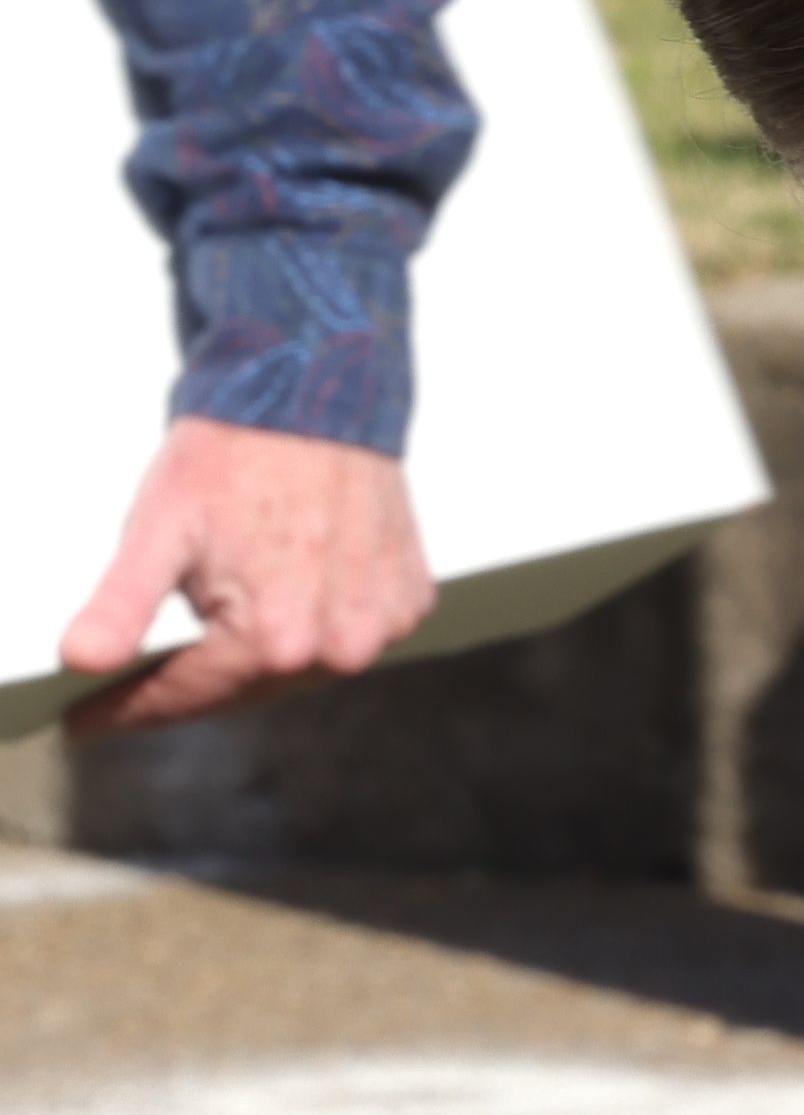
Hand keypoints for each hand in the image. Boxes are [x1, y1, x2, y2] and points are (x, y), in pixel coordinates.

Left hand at [60, 417, 436, 736]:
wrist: (316, 396)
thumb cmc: (233, 459)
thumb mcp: (158, 529)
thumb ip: (119, 604)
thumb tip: (82, 658)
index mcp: (276, 636)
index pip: (185, 697)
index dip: (126, 708)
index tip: (84, 718)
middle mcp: (340, 643)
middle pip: (243, 687)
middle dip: (195, 674)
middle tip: (153, 654)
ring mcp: (384, 622)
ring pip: (298, 667)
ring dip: (261, 648)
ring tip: (236, 599)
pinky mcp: (410, 599)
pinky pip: (349, 635)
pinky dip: (316, 622)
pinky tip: (294, 583)